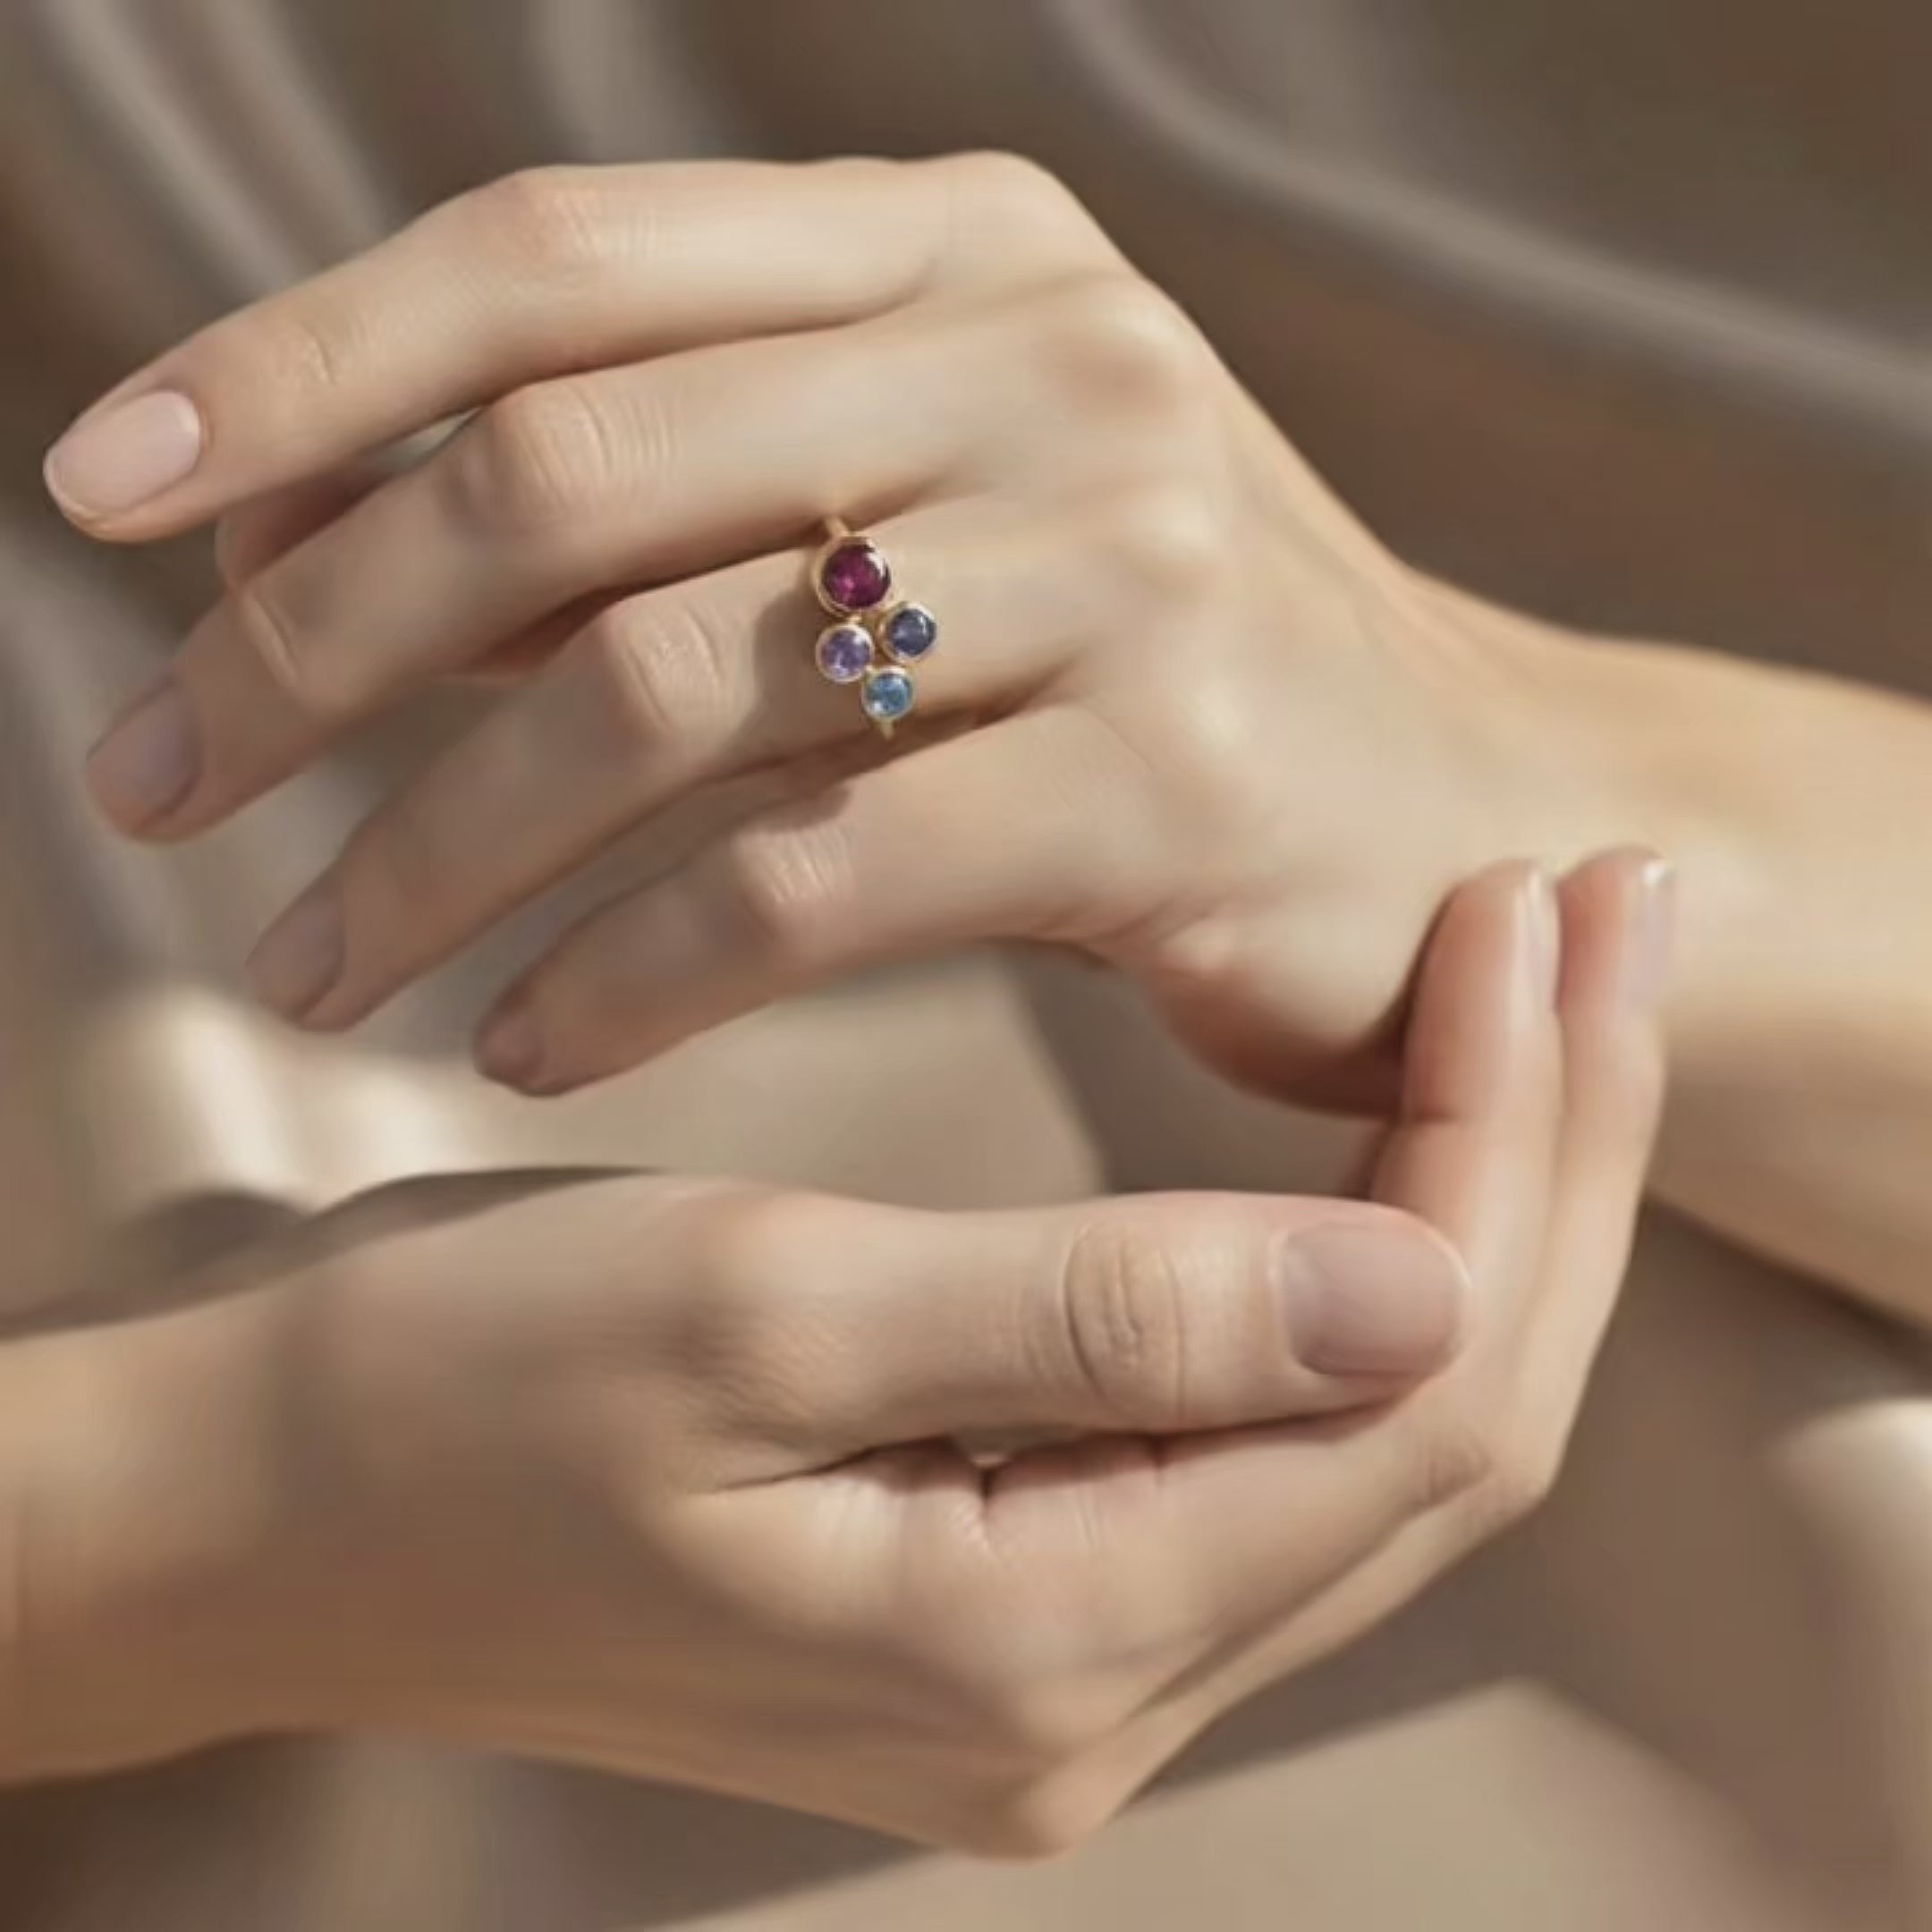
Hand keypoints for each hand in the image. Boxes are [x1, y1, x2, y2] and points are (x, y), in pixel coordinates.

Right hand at [6, 857, 1669, 1848]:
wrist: (268, 1504)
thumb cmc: (451, 1388)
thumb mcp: (755, 1316)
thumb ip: (1097, 1322)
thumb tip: (1422, 1291)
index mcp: (1040, 1646)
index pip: (1415, 1395)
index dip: (1513, 1140)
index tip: (1527, 908)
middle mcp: (1090, 1696)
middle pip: (1442, 1425)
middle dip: (1548, 1157)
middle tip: (1595, 913)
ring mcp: (1058, 1661)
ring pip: (1376, 1430)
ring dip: (1472, 1199)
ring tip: (1525, 988)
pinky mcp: (1011, 1588)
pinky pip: (1267, 1434)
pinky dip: (1351, 1262)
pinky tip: (1379, 1123)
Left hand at [52, 155, 1586, 1101]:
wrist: (1478, 817)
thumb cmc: (1154, 690)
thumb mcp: (928, 528)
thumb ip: (670, 504)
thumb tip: (302, 553)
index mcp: (962, 252)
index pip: (557, 258)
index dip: (295, 363)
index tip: (94, 495)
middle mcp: (1048, 363)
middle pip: (568, 473)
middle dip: (309, 646)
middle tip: (156, 793)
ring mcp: (1126, 563)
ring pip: (663, 690)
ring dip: (433, 847)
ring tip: (309, 968)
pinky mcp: (1168, 784)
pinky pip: (805, 878)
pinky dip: (622, 976)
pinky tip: (524, 1050)